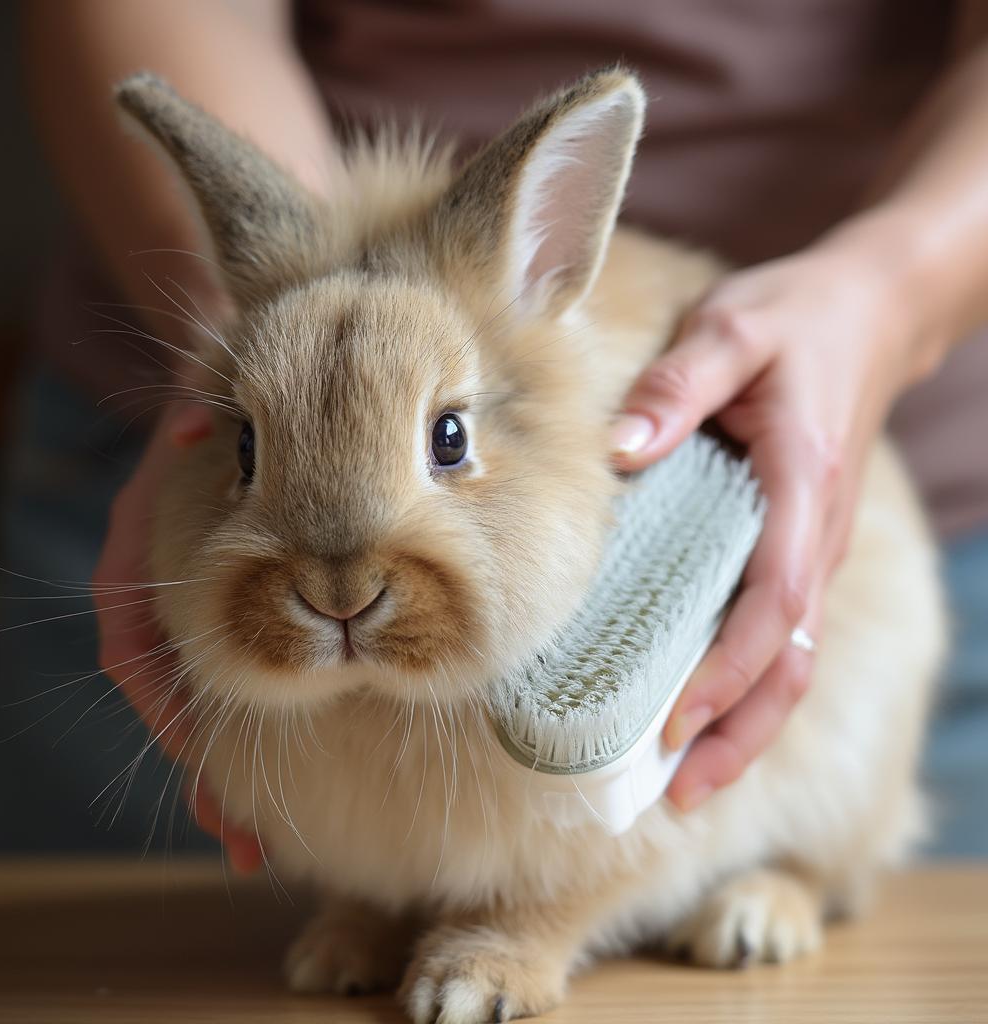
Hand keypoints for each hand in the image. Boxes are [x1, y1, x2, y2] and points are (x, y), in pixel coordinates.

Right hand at [92, 403, 263, 870]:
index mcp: (140, 555)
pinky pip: (239, 691)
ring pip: (206, 709)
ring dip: (230, 775)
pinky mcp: (241, 620)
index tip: (198, 747)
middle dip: (205, 768)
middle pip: (172, 699)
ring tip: (259, 842)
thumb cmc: (215, 403)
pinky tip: (288, 783)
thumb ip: (192, 416)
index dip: (163, 699)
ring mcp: (202, 615)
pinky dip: (257, 738)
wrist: (230, 393)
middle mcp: (165, 597)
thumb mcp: (201, 401)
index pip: (133, 642)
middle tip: (240, 834)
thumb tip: (189, 432)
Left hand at [612, 230, 934, 810]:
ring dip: (742, 727)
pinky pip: (778, 634)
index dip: (727, 671)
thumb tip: (619, 451)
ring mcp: (812, 549)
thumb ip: (678, 386)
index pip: (774, 605)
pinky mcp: (795, 547)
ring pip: (788, 661)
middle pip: (789, 663)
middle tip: (673, 793)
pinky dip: (743, 685)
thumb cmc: (796, 320)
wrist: (870, 310)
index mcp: (801, 491)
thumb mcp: (731, 329)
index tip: (674, 720)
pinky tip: (697, 709)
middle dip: (737, 735)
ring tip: (681, 782)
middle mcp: (816, 537)